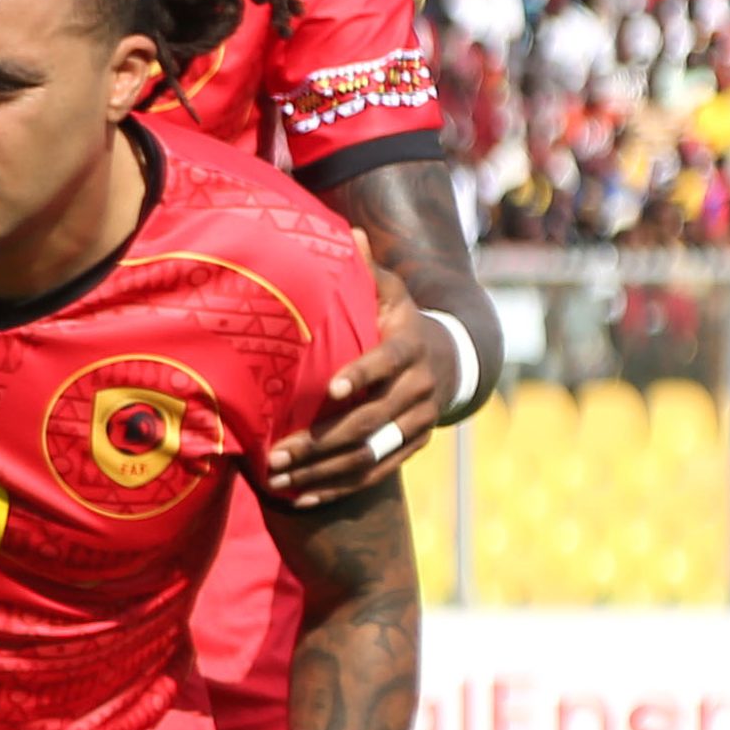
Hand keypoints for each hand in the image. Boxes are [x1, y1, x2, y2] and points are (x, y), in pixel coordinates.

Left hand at [259, 288, 454, 506]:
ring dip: (322, 471)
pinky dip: (338, 488)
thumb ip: (368, 270)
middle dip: (321, 440)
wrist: (453, 357)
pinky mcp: (413, 445)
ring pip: (370, 454)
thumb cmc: (401, 320)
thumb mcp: (391, 292)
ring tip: (277, 479)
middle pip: (371, 420)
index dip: (363, 374)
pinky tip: (301, 497)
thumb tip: (350, 233)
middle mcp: (419, 387)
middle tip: (275, 454)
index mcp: (410, 346)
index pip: (388, 361)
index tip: (330, 388)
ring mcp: (419, 421)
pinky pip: (375, 474)